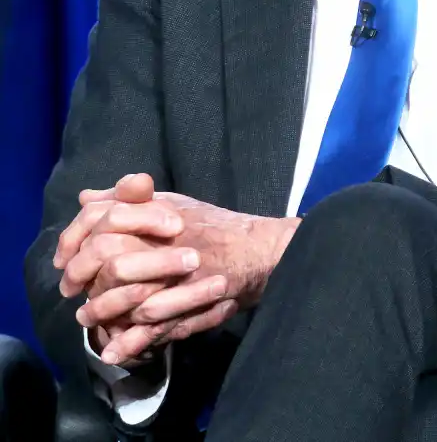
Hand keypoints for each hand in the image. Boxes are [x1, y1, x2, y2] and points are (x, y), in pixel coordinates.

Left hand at [56, 174, 210, 364]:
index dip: (78, 238)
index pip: (108, 218)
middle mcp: (171, 240)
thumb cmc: (213, 225)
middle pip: (112, 256)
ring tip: (87, 320)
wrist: (259, 250)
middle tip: (71, 290)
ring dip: (103, 311)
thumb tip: (86, 197)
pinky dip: (132, 341)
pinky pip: (157, 325)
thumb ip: (130, 200)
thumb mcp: (173, 202)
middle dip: (85, 277)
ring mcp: (183, 274)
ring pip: (130, 296)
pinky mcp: (195, 303)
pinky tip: (114, 350)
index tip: (65, 258)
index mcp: (163, 211)